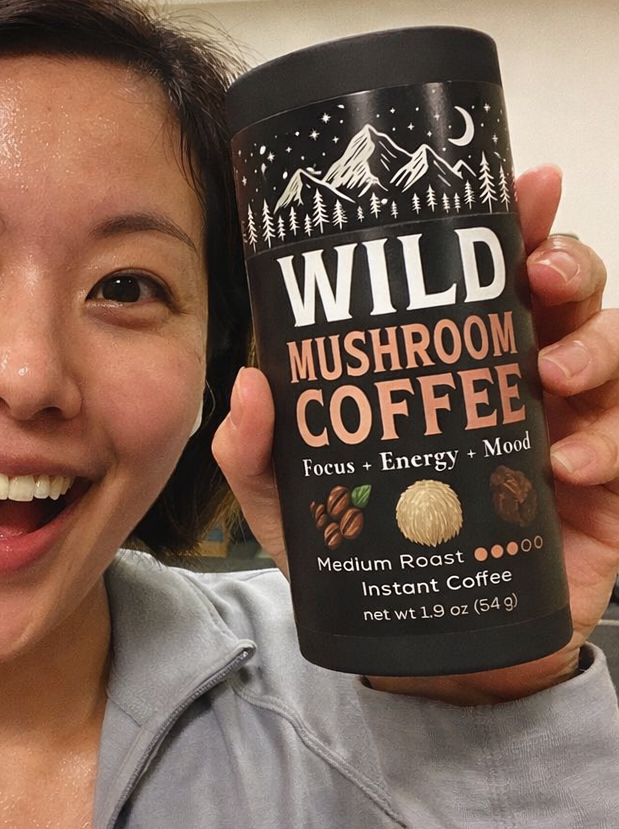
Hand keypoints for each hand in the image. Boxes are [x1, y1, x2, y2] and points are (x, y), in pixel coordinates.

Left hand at [214, 165, 618, 702]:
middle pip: (566, 296)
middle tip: (542, 277)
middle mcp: (514, 382)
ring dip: (596, 346)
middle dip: (568, 265)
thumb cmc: (363, 549)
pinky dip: (606, 443)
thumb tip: (247, 384)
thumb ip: (257, 451)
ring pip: (612, 353)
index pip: (489, 280)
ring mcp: (564, 431)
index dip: (514, 226)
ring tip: (555, 374)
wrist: (423, 641)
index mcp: (450, 363)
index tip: (525, 187)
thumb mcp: (293, 500)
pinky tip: (562, 463)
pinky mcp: (602, 490)